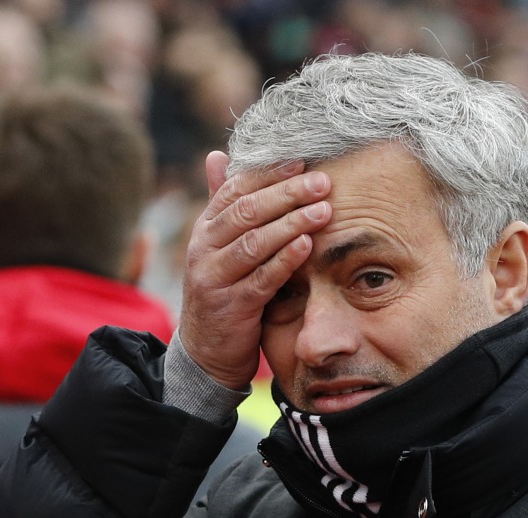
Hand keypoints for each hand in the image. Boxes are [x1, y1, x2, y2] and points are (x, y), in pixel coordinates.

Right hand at [178, 150, 331, 389]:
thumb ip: (223, 205)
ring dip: (292, 224)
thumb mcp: (219, 248)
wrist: (207, 352)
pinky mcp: (232, 306)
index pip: (235, 190)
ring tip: (323, 210)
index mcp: (205, 229)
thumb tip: (217, 155)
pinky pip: (261, 279)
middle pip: (247, 212)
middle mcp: (204, 249)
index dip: (269, 174)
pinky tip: (308, 245)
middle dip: (287, 194)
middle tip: (322, 182)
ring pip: (255, 242)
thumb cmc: (223, 292)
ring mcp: (215, 278)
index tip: (302, 162)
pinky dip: (285, 260)